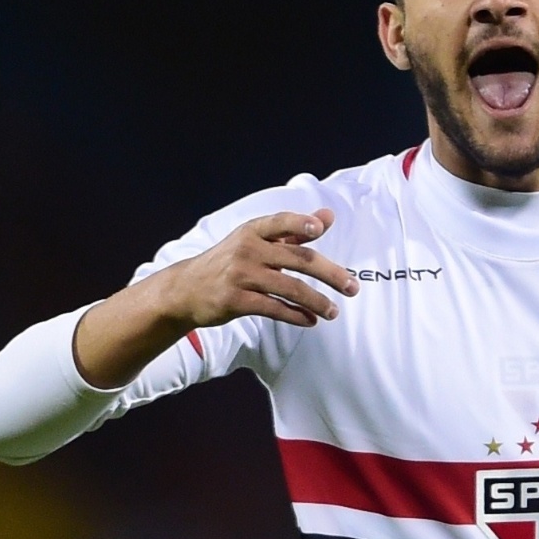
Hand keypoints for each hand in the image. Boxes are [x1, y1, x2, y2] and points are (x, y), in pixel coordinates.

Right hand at [153, 210, 356, 328]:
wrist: (186, 290)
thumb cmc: (229, 262)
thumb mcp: (255, 240)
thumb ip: (293, 231)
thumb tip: (329, 217)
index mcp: (253, 231)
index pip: (280, 222)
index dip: (299, 223)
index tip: (319, 228)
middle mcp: (247, 249)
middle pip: (298, 259)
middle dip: (330, 274)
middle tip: (352, 287)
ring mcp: (240, 275)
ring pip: (289, 288)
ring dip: (317, 301)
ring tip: (334, 312)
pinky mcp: (235, 300)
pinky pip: (273, 309)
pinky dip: (295, 315)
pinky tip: (310, 321)